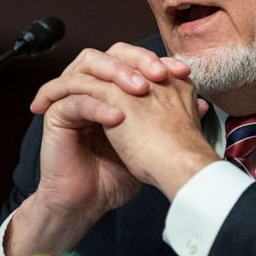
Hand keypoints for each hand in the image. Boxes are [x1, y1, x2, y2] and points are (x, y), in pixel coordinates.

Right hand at [5, 44, 200, 255]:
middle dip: (136, 60)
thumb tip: (200, 103)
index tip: (183, 73)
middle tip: (159, 75)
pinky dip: (97, 105)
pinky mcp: (56, 115)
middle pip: (109, 54)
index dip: (156, 60)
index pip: (132, 59)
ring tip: (140, 90)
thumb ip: (169, 119)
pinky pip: (74, 100)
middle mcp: (91, 87)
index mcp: (111, 88)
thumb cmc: (117, 173)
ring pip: (88, 66)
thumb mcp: (149, 142)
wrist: (90, 202)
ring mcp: (71, 98)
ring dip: (116, 73)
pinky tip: (118, 118)